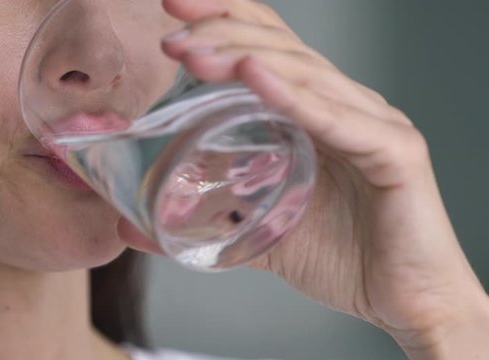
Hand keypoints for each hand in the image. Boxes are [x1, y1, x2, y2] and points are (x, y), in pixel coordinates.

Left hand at [159, 0, 488, 356]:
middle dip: (221, 32)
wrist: (406, 302)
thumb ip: (203, 224)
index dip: (221, 20)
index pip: (266, 48)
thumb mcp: (257, 233)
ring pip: (305, 74)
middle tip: (172, 36)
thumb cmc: (342, 258)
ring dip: (245, 58)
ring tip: (195, 54)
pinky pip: (340, 120)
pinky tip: (256, 78)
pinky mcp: (396, 152)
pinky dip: (296, 98)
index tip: (171, 11)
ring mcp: (373, 123)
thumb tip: (133, 227)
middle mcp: (345, 105)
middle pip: (281, 48)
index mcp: (315, 113)